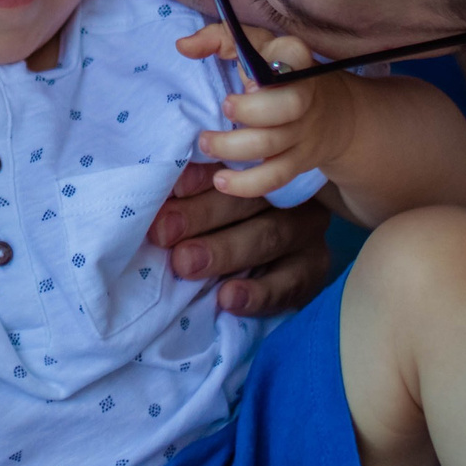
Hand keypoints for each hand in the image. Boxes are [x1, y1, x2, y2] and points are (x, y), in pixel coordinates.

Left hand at [145, 162, 333, 316]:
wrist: (262, 270)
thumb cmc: (218, 228)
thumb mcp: (204, 206)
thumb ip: (185, 197)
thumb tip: (152, 195)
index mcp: (259, 169)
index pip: (230, 167)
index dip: (200, 177)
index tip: (171, 189)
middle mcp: (286, 193)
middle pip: (248, 200)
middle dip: (202, 215)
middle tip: (163, 232)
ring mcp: (305, 230)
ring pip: (269, 237)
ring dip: (225, 251)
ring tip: (187, 264)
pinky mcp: (313, 268)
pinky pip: (290, 282)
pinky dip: (258, 292)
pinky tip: (229, 299)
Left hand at [175, 23, 362, 199]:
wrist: (333, 113)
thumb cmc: (279, 73)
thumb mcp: (257, 46)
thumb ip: (219, 39)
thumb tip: (183, 46)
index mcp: (295, 60)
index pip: (294, 55)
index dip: (272, 68)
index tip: (248, 78)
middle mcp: (304, 96)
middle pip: (288, 106)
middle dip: (253, 110)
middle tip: (224, 107)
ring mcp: (302, 132)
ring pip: (273, 144)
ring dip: (234, 147)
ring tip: (206, 143)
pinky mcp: (297, 162)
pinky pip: (275, 178)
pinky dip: (247, 184)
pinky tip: (221, 181)